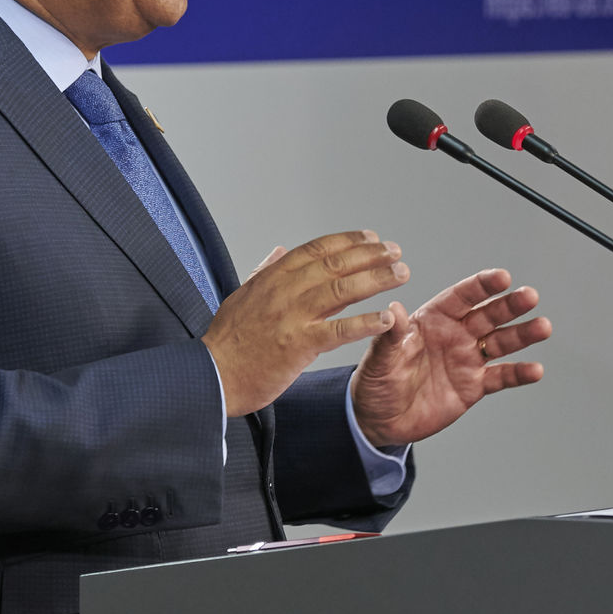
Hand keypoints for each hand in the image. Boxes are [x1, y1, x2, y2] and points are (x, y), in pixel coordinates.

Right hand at [204, 231, 409, 415]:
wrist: (211, 376)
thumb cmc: (227, 341)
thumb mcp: (242, 296)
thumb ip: (263, 271)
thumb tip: (278, 251)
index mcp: (272, 277)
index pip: (317, 249)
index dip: (348, 241)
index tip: (371, 237)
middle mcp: (284, 290)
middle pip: (335, 264)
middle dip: (370, 255)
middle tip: (395, 251)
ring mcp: (292, 317)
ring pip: (342, 289)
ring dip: (376, 279)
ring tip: (401, 273)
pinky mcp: (298, 345)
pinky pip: (339, 330)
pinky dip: (365, 322)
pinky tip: (386, 318)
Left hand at [348, 268, 551, 446]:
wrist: (380, 419)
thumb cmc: (376, 382)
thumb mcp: (378, 359)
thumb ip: (390, 336)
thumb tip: (392, 310)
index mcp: (432, 320)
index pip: (461, 297)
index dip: (481, 286)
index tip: (502, 277)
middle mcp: (455, 335)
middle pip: (488, 315)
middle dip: (509, 305)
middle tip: (529, 296)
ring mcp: (466, 359)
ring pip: (501, 342)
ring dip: (522, 334)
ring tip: (542, 327)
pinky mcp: (473, 386)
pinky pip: (501, 377)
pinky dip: (519, 373)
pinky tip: (535, 369)